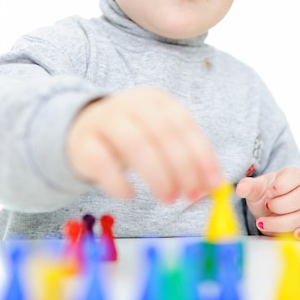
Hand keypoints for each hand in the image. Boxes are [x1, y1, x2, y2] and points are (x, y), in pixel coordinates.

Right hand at [66, 87, 223, 202]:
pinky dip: (118, 181)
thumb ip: (188, 156)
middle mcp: (131, 104)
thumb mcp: (162, 138)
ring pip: (134, 144)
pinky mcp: (83, 143)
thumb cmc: (133, 137)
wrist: (84, 130)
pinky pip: (102, 162)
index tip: (213, 184)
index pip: (184, 124)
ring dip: (157, 175)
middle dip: (182, 167)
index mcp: (156, 100)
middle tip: (190, 195)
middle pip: (161, 133)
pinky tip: (130, 195)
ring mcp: (104, 121)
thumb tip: (216, 185)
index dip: (201, 155)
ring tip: (168, 199)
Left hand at [235, 166, 299, 240]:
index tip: (268, 193)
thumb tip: (241, 189)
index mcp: (294, 176)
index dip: (279, 186)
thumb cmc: (265, 196)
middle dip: (279, 206)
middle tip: (266, 207)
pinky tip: (296, 235)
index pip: (295, 176)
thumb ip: (249, 186)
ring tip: (263, 223)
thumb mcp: (255, 189)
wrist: (269, 212)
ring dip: (280, 223)